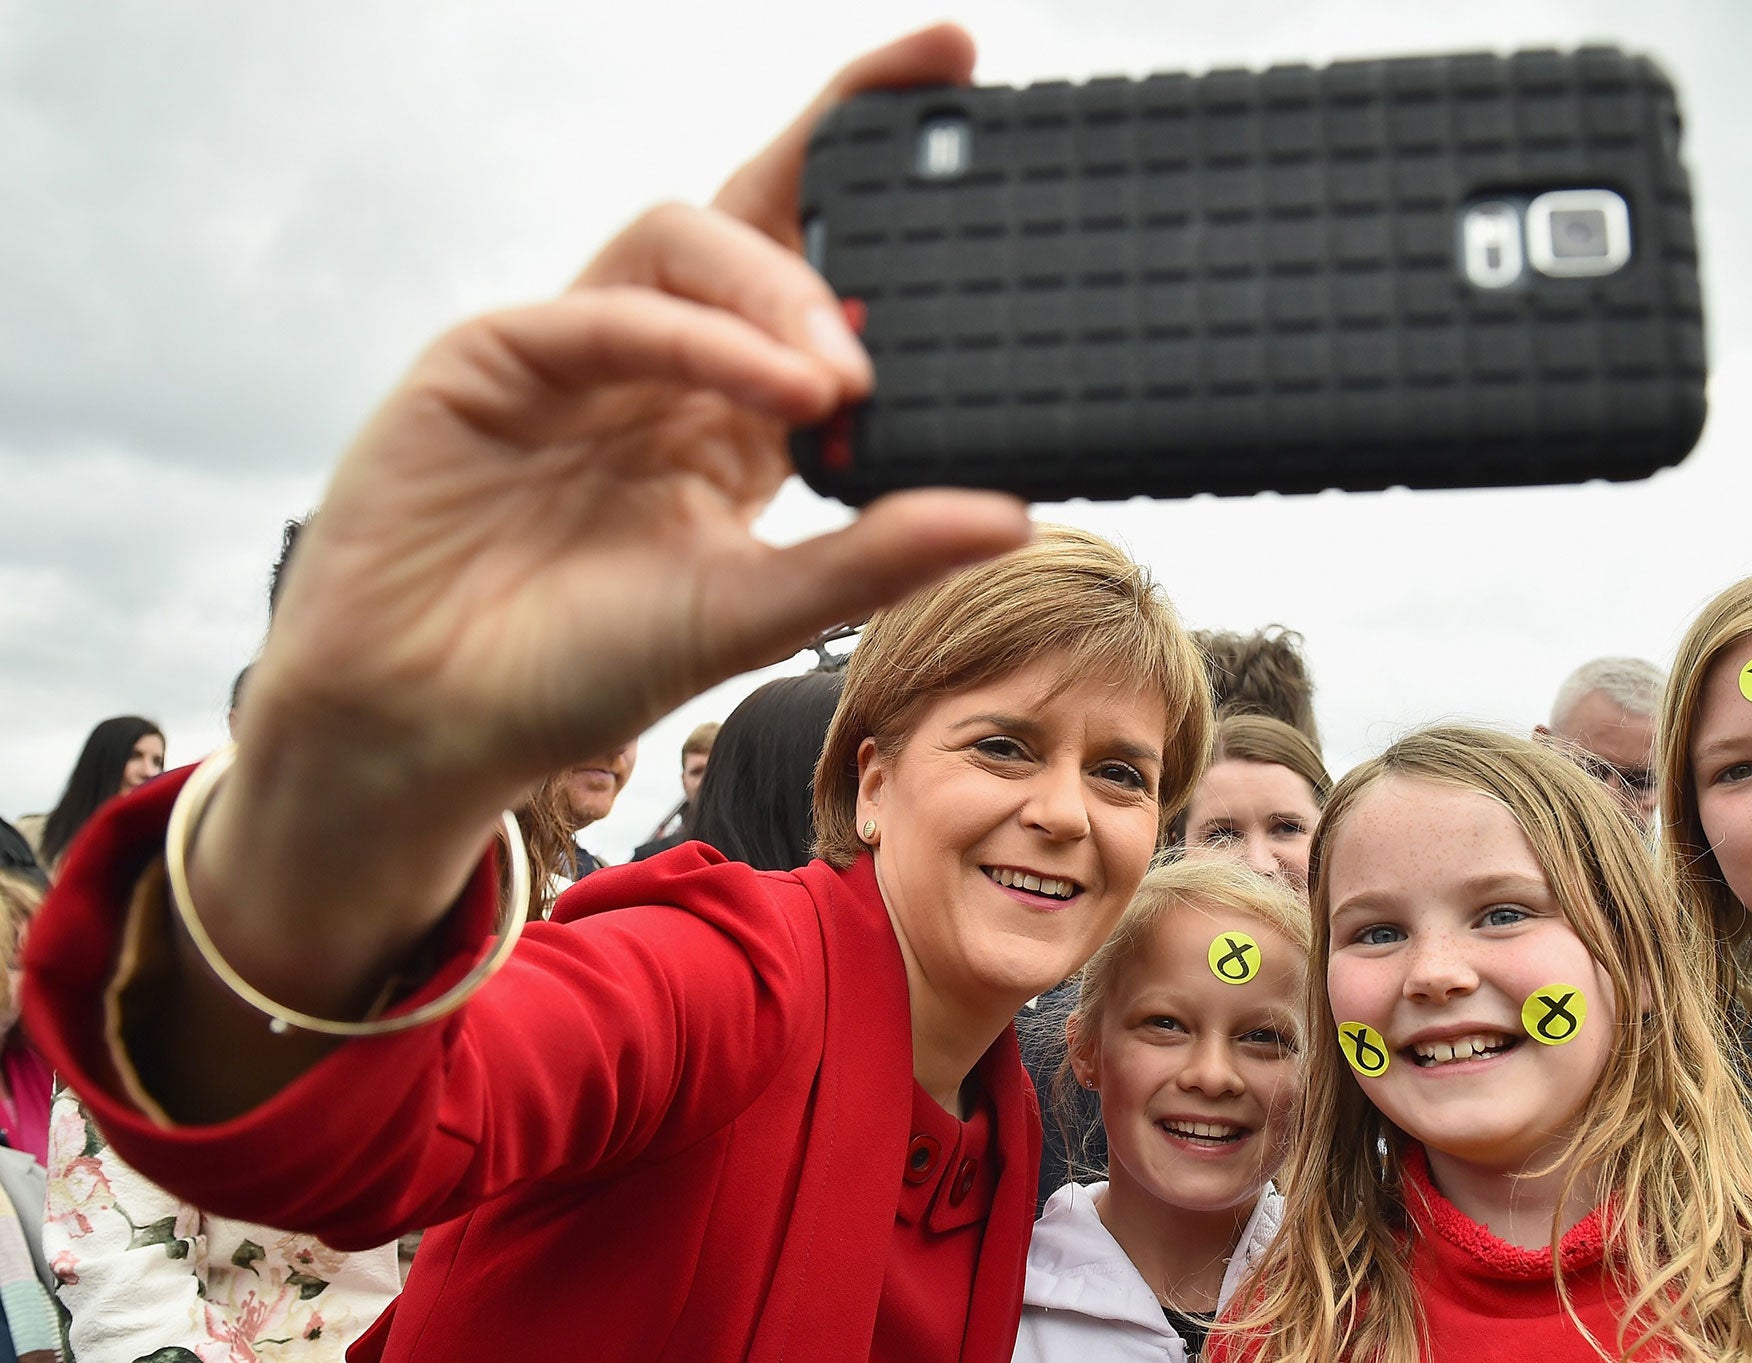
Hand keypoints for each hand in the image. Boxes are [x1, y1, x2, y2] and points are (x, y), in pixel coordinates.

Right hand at [195, 26, 1024, 1002]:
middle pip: (759, 208)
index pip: (826, 276)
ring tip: (844, 373)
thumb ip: (875, 555)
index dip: (890, 197)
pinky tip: (774, 387)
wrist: (430, 724)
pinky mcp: (496, 356)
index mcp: (737, 412)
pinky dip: (695, 337)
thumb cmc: (582, 668)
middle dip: (843, 131)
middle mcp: (670, 361)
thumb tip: (1014, 512)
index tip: (981, 121)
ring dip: (777, 285)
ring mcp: (582, 350)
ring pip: (686, 238)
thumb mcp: (755, 610)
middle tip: (944, 65)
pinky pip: (608, 313)